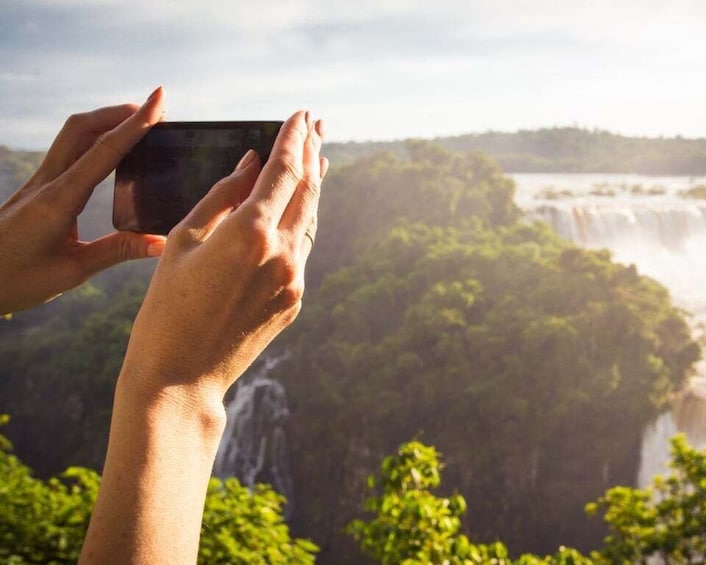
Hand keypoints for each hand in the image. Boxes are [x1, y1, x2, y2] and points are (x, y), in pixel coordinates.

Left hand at [0, 88, 167, 314]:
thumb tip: (161, 242)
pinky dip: (93, 139)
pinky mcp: (36, 190)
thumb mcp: (72, 271)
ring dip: (105, 121)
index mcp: (59, 200)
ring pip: (72, 135)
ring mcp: (38, 183)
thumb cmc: (17, 280)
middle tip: (155, 108)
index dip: (136, 124)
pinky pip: (67, 152)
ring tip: (137, 123)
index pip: (104, 151)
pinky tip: (108, 150)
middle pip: (82, 128)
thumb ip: (117, 251)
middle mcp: (47, 183)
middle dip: (120, 112)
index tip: (159, 100)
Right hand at [119, 110, 326, 403]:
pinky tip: (298, 208)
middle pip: (307, 189)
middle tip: (316, 125)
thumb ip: (223, 196)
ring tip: (316, 157)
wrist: (182, 375)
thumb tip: (251, 164)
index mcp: (251, 232)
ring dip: (313, 185)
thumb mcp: (184, 240)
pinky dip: (301, 221)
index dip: (293, 137)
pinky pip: (302, 248)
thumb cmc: (167, 306)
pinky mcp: (295, 300)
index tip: (300, 115)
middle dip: (311, 152)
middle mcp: (282, 253)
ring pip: (310, 219)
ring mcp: (294, 279)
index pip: (283, 169)